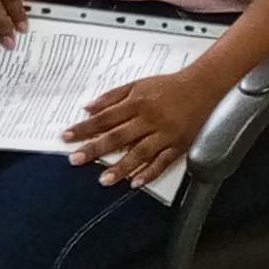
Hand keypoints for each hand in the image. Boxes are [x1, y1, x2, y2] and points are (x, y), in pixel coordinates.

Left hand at [64, 68, 223, 190]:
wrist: (202, 87)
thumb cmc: (167, 86)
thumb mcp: (138, 84)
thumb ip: (112, 97)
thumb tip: (88, 108)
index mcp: (137, 103)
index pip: (105, 117)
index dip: (85, 128)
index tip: (66, 137)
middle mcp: (149, 119)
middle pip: (119, 136)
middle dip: (96, 148)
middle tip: (76, 159)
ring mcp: (165, 134)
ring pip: (140, 153)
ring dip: (121, 167)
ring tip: (104, 180)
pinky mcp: (178, 145)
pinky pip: (163, 162)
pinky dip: (150, 173)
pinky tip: (135, 183)